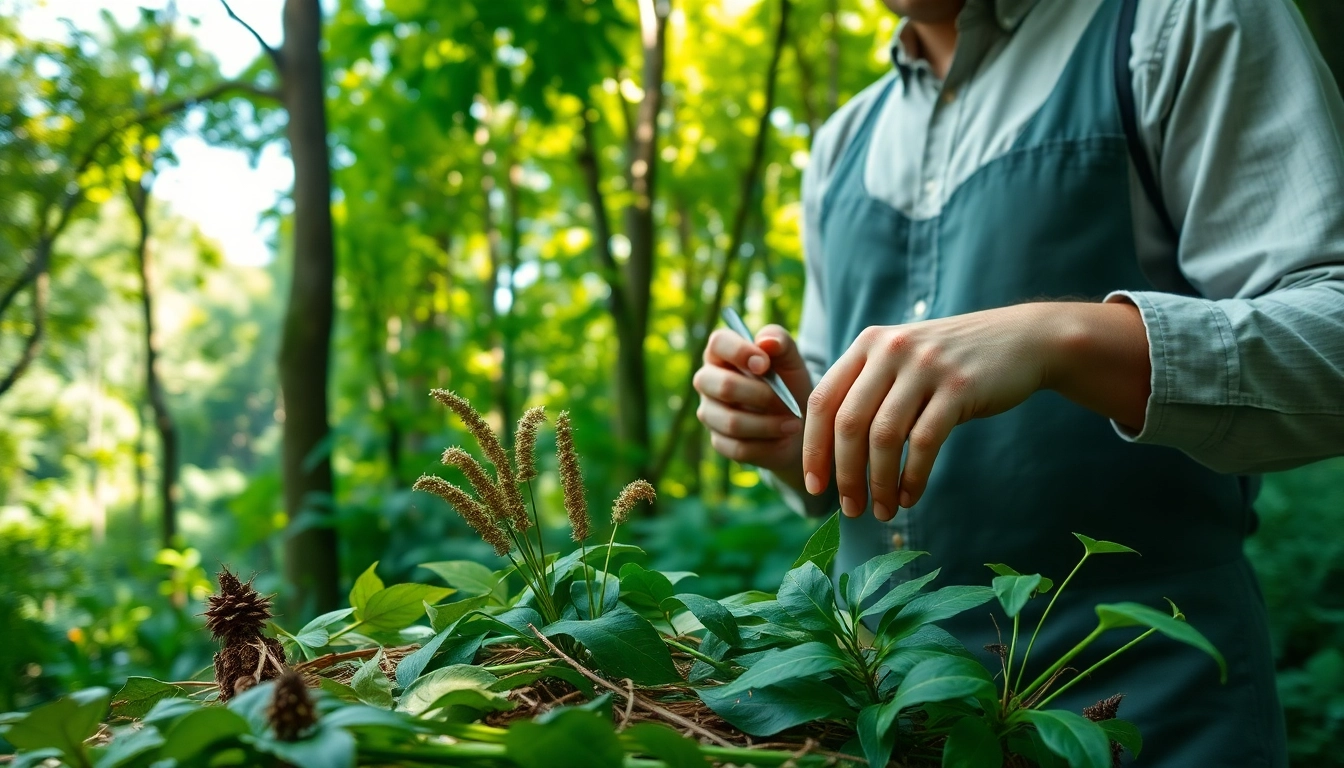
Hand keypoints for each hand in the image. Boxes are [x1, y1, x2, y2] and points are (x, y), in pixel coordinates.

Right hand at [693, 324, 812, 491]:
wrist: (797, 423)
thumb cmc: (789, 383)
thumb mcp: (792, 360)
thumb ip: (781, 342)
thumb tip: (765, 342)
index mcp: (722, 353)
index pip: (719, 342)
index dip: (740, 352)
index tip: (765, 365)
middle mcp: (708, 381)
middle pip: (723, 386)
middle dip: (761, 395)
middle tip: (787, 401)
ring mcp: (710, 412)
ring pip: (731, 422)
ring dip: (768, 424)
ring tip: (794, 424)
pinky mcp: (719, 441)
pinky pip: (738, 447)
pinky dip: (767, 444)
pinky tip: (782, 438)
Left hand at [801, 302, 1149, 520]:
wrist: (1021, 340)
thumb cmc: (951, 361)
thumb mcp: (902, 359)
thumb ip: (867, 389)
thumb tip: (831, 451)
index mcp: (868, 344)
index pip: (822, 400)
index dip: (812, 447)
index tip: (814, 485)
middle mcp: (890, 350)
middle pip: (849, 423)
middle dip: (844, 474)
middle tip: (849, 509)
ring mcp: (925, 366)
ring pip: (884, 437)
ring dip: (878, 483)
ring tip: (881, 511)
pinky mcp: (959, 387)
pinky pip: (924, 442)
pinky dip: (912, 477)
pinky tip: (909, 497)